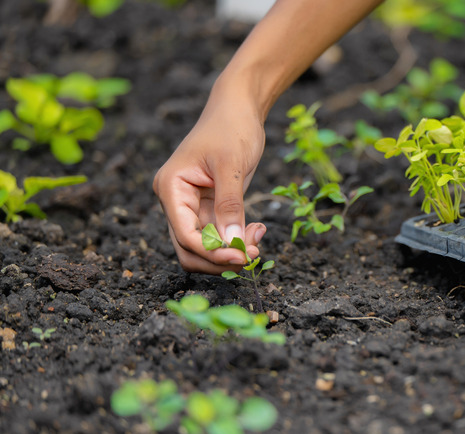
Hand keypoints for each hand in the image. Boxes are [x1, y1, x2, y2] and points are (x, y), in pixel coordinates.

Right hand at [153, 77, 265, 273]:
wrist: (239, 108)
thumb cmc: (231, 127)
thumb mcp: (231, 165)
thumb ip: (230, 204)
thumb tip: (232, 243)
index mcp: (171, 188)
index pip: (185, 235)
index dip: (212, 251)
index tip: (241, 256)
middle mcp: (176, 201)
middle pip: (190, 248)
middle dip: (220, 257)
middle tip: (253, 254)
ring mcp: (192, 206)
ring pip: (205, 246)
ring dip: (230, 251)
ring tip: (257, 240)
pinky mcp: (210, 207)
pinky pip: (219, 235)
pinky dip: (237, 239)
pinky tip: (257, 229)